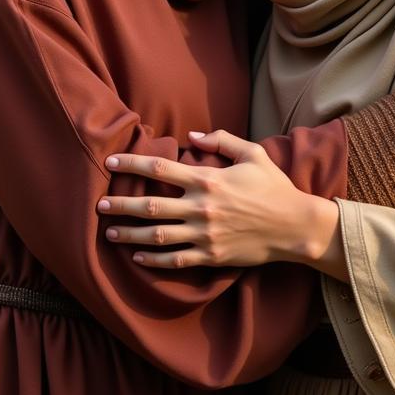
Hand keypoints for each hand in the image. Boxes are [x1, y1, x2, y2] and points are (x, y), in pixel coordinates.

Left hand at [98, 133, 336, 269]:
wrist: (294, 226)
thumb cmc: (274, 187)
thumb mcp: (252, 153)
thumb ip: (221, 140)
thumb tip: (191, 135)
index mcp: (208, 179)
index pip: (160, 169)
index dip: (132, 164)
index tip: (111, 163)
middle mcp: (201, 207)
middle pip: (150, 206)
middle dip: (122, 205)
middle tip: (100, 205)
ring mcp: (205, 234)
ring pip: (157, 236)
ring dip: (130, 234)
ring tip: (110, 232)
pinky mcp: (211, 256)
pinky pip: (176, 260)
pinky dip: (154, 260)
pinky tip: (138, 257)